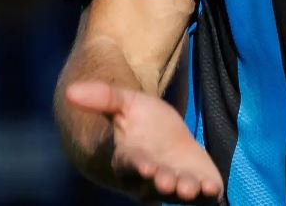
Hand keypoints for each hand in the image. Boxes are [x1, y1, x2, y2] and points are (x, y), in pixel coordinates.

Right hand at [65, 80, 223, 203]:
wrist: (159, 137)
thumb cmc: (138, 121)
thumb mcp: (124, 102)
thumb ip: (102, 97)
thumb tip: (71, 90)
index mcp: (128, 158)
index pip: (130, 165)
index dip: (137, 166)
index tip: (145, 166)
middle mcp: (149, 178)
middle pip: (152, 186)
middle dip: (161, 184)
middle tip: (167, 181)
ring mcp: (173, 183)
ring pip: (176, 194)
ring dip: (183, 192)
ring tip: (190, 189)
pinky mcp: (196, 184)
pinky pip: (201, 195)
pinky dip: (207, 194)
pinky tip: (214, 188)